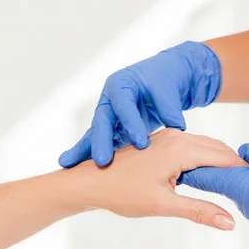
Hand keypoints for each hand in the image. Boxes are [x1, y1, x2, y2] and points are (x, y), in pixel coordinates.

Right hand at [59, 41, 220, 167]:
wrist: (162, 79)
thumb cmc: (164, 79)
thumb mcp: (166, 88)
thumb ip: (169, 107)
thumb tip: (176, 127)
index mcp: (120, 85)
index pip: (124, 105)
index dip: (131, 124)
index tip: (141, 144)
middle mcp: (109, 101)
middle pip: (102, 121)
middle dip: (100, 142)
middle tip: (102, 161)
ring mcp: (109, 117)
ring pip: (97, 135)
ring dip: (88, 151)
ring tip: (71, 166)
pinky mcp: (112, 131)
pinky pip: (103, 144)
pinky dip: (92, 156)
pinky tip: (80, 170)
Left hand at [74, 129, 245, 229]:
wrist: (91, 180)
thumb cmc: (122, 192)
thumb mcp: (163, 204)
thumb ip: (199, 210)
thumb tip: (230, 222)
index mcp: (181, 148)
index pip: (225, 157)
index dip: (243, 171)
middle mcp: (177, 136)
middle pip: (218, 149)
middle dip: (233, 166)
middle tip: (247, 189)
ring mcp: (168, 136)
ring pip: (205, 146)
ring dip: (219, 162)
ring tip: (230, 186)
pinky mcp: (162, 140)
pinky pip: (192, 146)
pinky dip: (204, 158)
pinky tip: (204, 177)